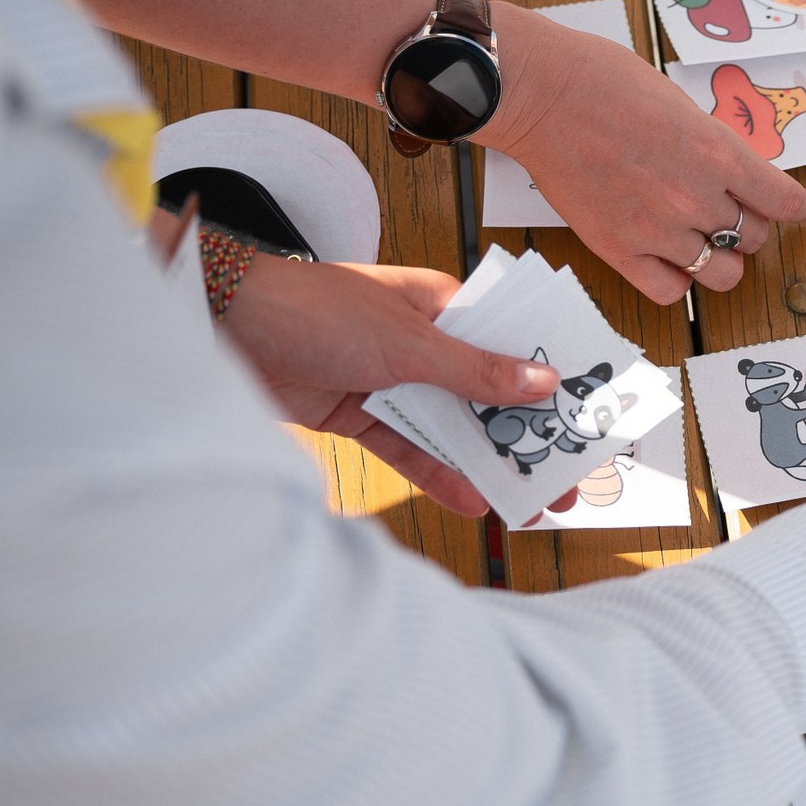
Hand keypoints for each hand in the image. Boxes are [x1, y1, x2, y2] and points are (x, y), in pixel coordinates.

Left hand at [219, 253, 562, 516]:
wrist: (220, 325)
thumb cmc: (314, 309)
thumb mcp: (407, 343)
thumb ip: (474, 371)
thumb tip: (542, 381)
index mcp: (439, 305)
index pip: (507, 341)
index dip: (546, 376)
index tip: (585, 411)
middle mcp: (418, 342)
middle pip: (484, 393)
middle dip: (524, 434)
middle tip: (568, 474)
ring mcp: (387, 380)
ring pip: (449, 426)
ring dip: (485, 461)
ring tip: (530, 500)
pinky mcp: (356, 414)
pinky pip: (407, 448)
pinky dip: (436, 473)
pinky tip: (471, 500)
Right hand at [477, 3, 805, 303]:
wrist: (542, 93)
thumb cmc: (603, 81)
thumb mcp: (681, 103)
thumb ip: (712, 146)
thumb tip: (731, 172)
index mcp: (718, 152)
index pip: (784, 201)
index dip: (795, 208)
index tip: (795, 208)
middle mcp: (696, 196)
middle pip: (753, 238)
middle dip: (747, 226)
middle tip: (729, 213)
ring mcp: (658, 229)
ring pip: (721, 273)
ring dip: (717, 257)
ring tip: (699, 238)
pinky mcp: (618, 250)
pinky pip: (671, 292)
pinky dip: (677, 279)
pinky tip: (669, 259)